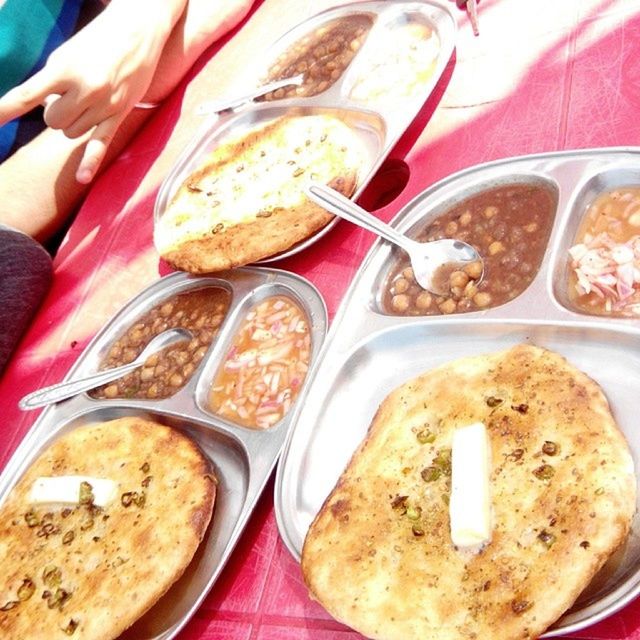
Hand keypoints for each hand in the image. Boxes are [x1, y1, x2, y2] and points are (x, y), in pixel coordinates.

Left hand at [0, 2, 180, 182]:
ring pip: (72, 133)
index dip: (5, 110)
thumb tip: (47, 108)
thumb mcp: (66, 53)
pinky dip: (88, 163)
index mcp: (63, 69)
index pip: (26, 96)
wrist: (139, 29)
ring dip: (74, 122)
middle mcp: (84, 89)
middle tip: (66, 94)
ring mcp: (103, 104)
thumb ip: (51, 80)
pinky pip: (99, 144)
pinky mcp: (118, 114)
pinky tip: (82, 179)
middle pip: (52, 122)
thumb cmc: (97, 39)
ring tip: (88, 99)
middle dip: (54, 112)